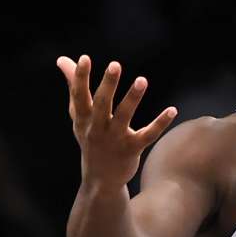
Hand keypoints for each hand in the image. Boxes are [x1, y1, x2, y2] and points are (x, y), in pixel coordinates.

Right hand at [57, 55, 177, 186]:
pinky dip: (160, 123)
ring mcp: (115, 139)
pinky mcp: (132, 149)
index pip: (79, 95)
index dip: (80, 77)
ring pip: (124, 116)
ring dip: (133, 98)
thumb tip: (62, 60)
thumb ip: (73, 87)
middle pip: (101, 104)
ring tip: (142, 80)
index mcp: (83, 118)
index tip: (84, 58)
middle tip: (115, 64)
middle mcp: (97, 128)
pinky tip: (172, 110)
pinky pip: (148, 135)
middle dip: (108, 84)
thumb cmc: (90, 138)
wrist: (100, 178)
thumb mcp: (79, 115)